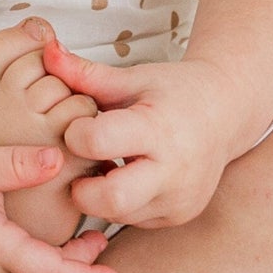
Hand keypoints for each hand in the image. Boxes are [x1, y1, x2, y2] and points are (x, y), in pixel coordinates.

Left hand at [42, 45, 241, 228]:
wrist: (226, 112)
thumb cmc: (175, 91)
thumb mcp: (133, 77)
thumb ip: (86, 73)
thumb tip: (46, 51)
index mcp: (159, 127)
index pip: (99, 141)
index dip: (77, 133)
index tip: (78, 125)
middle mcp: (174, 170)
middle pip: (110, 198)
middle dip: (82, 186)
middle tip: (78, 163)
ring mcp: (179, 199)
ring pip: (117, 215)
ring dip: (98, 197)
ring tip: (101, 166)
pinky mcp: (178, 216)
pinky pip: (133, 221)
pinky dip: (118, 205)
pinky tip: (121, 177)